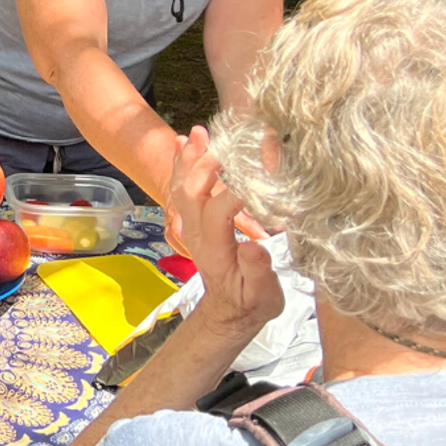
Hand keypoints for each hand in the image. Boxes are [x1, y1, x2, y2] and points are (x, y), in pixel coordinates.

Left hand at [166, 126, 284, 340]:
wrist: (230, 312)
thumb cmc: (251, 302)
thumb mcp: (262, 295)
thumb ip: (258, 272)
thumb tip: (254, 247)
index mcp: (215, 248)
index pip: (219, 212)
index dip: (234, 191)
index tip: (257, 168)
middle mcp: (198, 233)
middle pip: (193, 193)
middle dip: (203, 164)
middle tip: (217, 139)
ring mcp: (192, 226)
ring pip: (184, 188)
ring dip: (189, 159)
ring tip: (197, 132)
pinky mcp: (195, 222)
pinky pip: (184, 190)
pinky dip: (184, 166)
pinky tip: (186, 143)